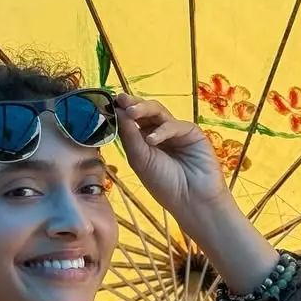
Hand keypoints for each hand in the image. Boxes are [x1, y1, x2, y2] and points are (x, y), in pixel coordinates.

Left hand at [115, 94, 226, 218]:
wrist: (192, 201)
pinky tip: (152, 140)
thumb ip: (129, 136)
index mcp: (144, 141)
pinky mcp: (192, 132)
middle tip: (120, 99)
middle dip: (132, 104)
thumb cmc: (164, 185)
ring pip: (158, 112)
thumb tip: (118, 111)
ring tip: (131, 112)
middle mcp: (159, 133)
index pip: (131, 121)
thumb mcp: (140, 160)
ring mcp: (176, 131)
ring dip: (143, 109)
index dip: (121, 111)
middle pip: (144, 112)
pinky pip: (174, 125)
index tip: (108, 102)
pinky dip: (162, 131)